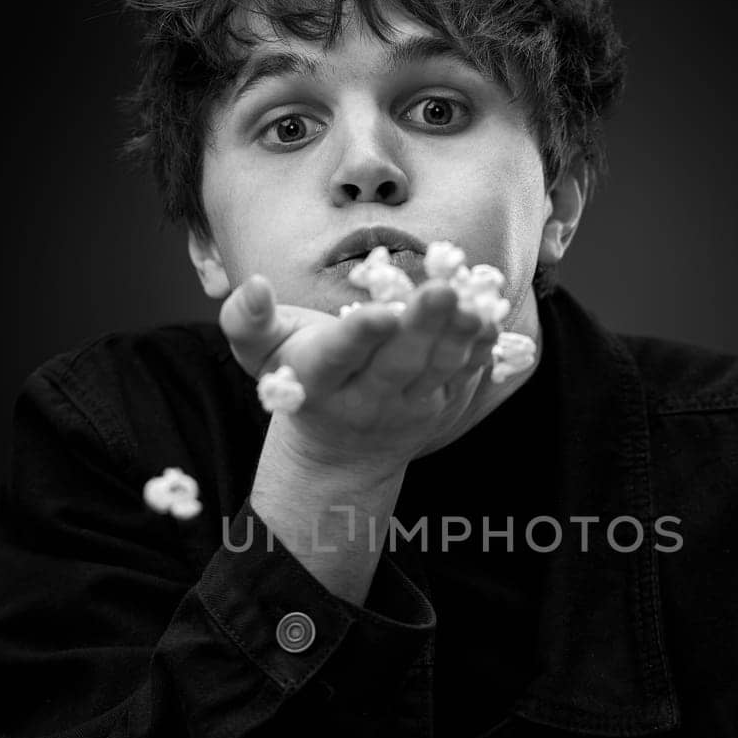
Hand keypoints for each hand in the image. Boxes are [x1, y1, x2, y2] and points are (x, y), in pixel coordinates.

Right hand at [219, 273, 498, 471]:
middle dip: (421, 328)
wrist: (340, 452)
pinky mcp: (442, 405)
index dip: (359, 337)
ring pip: (435, 371)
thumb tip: (254, 285)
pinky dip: (479, 352)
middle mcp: (365, 400)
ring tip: (472, 306)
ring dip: (457, 339)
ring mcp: (408, 407)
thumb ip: (247, 320)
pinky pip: (463, 378)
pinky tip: (490, 322)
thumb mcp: (259, 355)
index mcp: (317, 381)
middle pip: (396, 364)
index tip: (381, 314)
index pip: (339, 357)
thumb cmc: (299, 379)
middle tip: (441, 291)